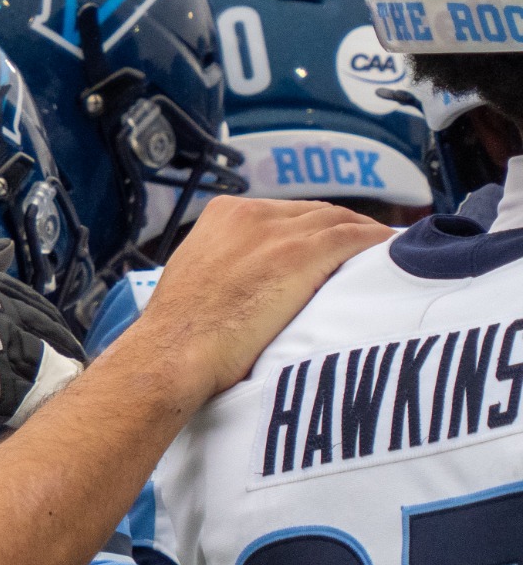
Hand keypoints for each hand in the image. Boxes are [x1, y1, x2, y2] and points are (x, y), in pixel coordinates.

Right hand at [126, 197, 390, 399]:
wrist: (173, 352)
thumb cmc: (180, 332)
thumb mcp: (196, 277)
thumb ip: (226, 262)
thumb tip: (250, 278)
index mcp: (221, 215)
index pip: (282, 212)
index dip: (311, 227)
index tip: (329, 243)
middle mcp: (250, 214)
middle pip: (313, 212)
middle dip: (341, 228)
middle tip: (365, 248)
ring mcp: (276, 233)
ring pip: (338, 221)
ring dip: (364, 234)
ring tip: (384, 250)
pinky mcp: (301, 255)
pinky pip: (354, 238)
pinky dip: (375, 241)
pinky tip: (391, 251)